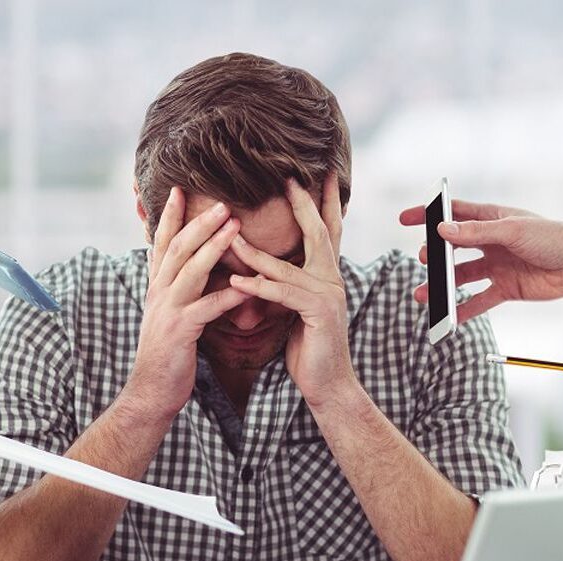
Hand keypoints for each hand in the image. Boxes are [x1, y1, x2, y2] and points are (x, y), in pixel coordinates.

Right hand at [127, 188, 250, 419]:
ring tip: (235, 226)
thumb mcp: (170, 315)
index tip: (180, 190)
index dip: (171, 216)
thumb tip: (192, 270)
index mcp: (157, 287)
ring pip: (190, 270)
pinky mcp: (180, 331)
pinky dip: (229, 295)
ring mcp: (168, 311)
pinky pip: (207, 308)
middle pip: (178, 248)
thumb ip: (179, 291)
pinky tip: (249, 286)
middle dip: (199, 222)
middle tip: (222, 201)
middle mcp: (159, 293)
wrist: (151, 391)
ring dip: (213, 246)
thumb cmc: (167, 354)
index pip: (163, 243)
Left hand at [228, 175, 354, 409]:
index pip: (326, 231)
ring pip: (287, 266)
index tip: (319, 174)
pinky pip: (283, 294)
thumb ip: (288, 284)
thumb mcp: (296, 309)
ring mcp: (328, 295)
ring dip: (255, 252)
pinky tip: (237, 282)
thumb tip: (267, 266)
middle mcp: (332, 279)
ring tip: (230, 235)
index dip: (323, 202)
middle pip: (318, 233)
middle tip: (288, 178)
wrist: (328, 384)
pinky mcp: (318, 314)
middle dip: (303, 204)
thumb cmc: (309, 347)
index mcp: (327, 275)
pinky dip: (258, 287)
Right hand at [399, 200, 562, 322]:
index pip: (453, 214)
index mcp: (492, 219)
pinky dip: (463, 310)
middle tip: (423, 259)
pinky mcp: (506, 288)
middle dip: (434, 254)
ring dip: (442, 285)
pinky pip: (479, 300)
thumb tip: (442, 231)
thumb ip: (476, 232)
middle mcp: (491, 242)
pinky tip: (448, 317)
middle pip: (453, 248)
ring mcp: (497, 266)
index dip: (428, 215)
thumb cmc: (554, 238)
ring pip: (462, 276)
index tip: (405, 219)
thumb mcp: (513, 231)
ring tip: (423, 294)